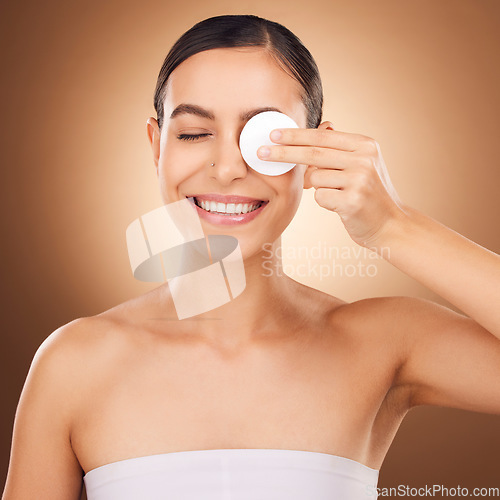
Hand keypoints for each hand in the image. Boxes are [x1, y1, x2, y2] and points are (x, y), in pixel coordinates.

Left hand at [257, 121, 405, 247]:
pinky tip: (341, 206)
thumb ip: (341, 147)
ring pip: (315, 178)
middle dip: (284, 152)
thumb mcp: (362, 164)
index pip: (322, 136)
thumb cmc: (370, 194)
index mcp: (365, 145)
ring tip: (336, 193)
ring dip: (316, 186)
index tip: (273, 134)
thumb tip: (322, 126)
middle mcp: (364, 159)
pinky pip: (321, 197)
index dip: (296, 136)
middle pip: (313, 153)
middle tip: (261, 152)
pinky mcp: (353, 201)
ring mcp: (360, 180)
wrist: (391, 225)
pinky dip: (325, 201)